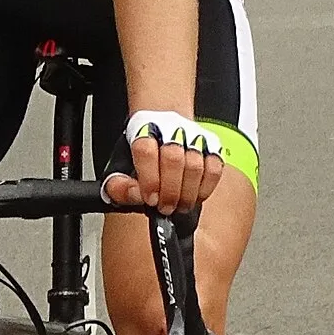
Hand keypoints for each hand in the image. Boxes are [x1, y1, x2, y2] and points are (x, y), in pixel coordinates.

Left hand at [103, 110, 223, 217]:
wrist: (162, 126)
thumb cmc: (142, 153)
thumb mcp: (120, 166)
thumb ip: (119, 186)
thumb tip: (135, 195)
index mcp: (142, 129)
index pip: (145, 150)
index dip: (149, 178)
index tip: (150, 199)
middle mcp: (169, 127)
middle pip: (173, 158)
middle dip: (170, 190)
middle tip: (165, 208)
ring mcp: (193, 135)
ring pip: (195, 164)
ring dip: (188, 193)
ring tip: (179, 206)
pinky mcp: (212, 144)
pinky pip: (214, 168)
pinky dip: (206, 188)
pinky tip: (195, 197)